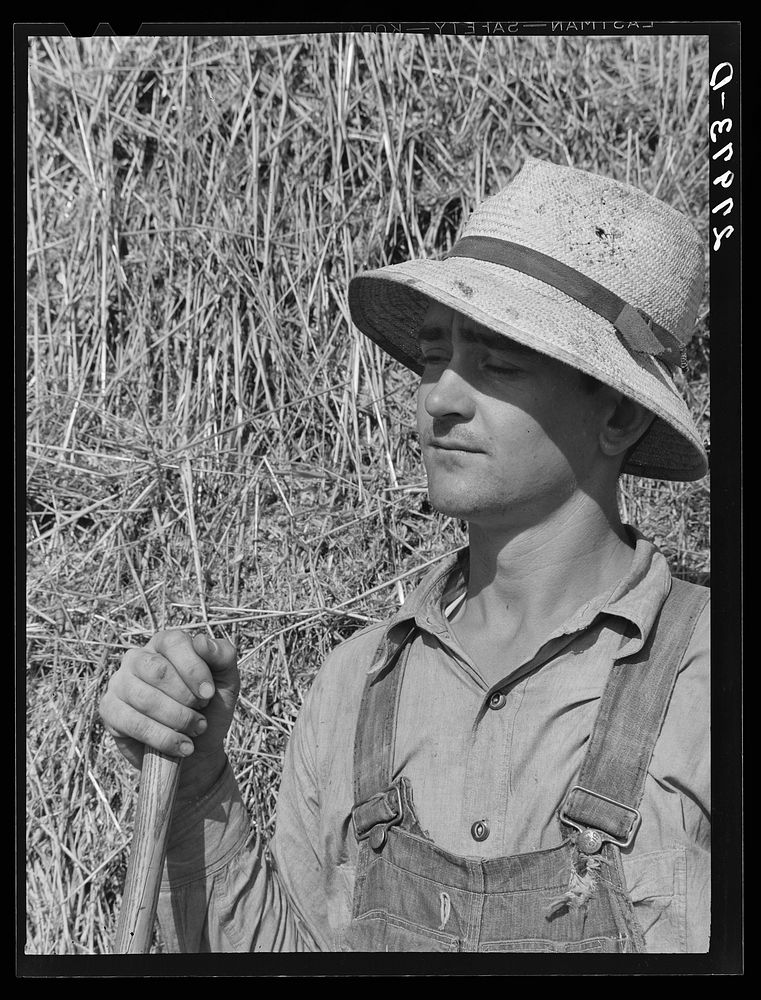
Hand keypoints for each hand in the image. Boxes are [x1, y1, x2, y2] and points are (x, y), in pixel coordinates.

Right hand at [99, 631, 239, 785]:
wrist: (198, 750)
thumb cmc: (210, 709)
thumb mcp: (227, 680)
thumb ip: (223, 655)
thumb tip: (201, 641)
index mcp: (165, 643)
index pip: (174, 643)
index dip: (194, 669)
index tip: (209, 694)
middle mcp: (138, 657)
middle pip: (158, 671)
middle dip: (186, 697)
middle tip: (202, 712)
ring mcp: (119, 683)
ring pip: (146, 698)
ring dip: (178, 719)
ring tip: (196, 730)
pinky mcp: (110, 710)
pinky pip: (134, 723)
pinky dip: (163, 738)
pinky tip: (182, 746)